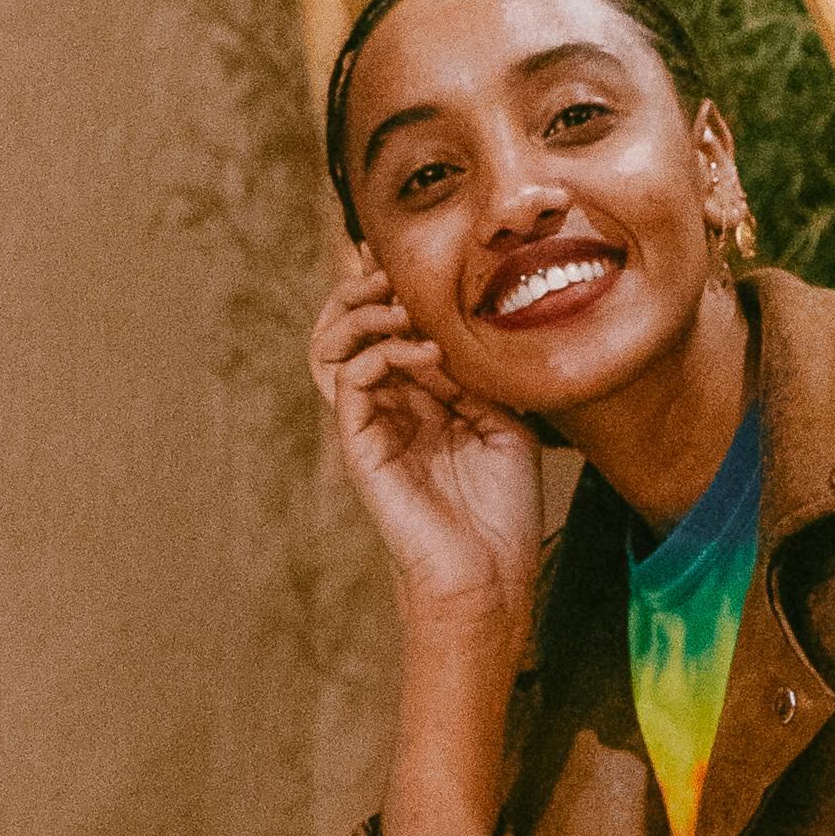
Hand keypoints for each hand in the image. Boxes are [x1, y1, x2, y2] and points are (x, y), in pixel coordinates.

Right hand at [310, 254, 543, 626]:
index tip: (413, 261)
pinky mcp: (362, 447)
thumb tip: (456, 329)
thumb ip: (476, 376)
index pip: (384, 329)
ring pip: (330, 349)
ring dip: (362, 315)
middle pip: (343, 329)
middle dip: (363, 291)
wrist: (490, 574)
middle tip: (395, 275)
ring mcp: (370, 426)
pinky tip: (426, 353)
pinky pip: (350, 383)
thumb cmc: (502, 509)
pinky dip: (383, 354)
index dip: (389, 289)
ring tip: (402, 308)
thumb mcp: (504, 423)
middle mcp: (386, 407)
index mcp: (417, 399)